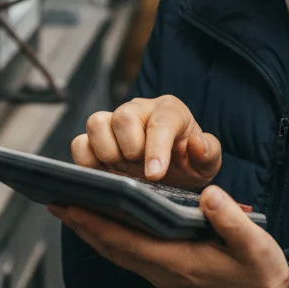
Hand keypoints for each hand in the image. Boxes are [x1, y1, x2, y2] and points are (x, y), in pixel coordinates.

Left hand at [52, 186, 288, 287]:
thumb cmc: (260, 269)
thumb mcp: (254, 243)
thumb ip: (231, 219)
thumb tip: (209, 194)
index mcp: (178, 262)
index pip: (125, 241)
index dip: (95, 223)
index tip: (69, 205)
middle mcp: (163, 270)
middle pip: (111, 245)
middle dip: (82, 223)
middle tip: (54, 199)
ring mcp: (163, 272)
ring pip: (116, 250)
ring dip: (91, 229)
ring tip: (68, 206)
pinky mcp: (168, 270)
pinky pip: (128, 251)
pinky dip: (109, 235)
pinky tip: (101, 219)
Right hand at [71, 95, 221, 186]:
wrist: (172, 176)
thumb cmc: (189, 164)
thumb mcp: (207, 163)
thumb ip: (209, 152)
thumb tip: (197, 143)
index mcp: (169, 111)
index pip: (160, 122)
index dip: (156, 149)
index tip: (155, 175)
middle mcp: (137, 111)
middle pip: (122, 117)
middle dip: (131, 149)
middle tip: (141, 171)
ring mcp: (113, 124)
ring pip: (95, 123)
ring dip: (107, 152)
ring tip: (123, 171)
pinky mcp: (94, 142)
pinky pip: (79, 143)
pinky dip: (87, 161)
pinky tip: (106, 176)